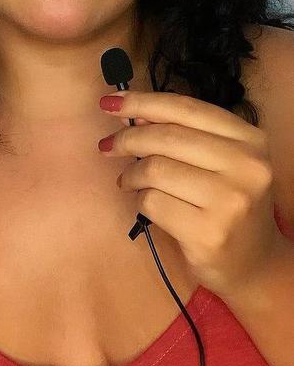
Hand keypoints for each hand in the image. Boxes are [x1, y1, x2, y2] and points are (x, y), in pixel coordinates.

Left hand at [98, 90, 284, 300]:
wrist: (256, 264)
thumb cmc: (230, 203)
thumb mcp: (220, 161)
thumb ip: (185, 133)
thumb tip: (138, 113)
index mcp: (250, 139)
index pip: (187, 108)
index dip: (143, 101)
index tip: (110, 102)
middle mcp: (246, 165)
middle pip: (166, 137)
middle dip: (127, 138)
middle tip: (108, 146)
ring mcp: (230, 201)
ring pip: (154, 169)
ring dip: (130, 174)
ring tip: (128, 181)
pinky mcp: (208, 233)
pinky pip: (152, 202)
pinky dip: (139, 199)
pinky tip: (144, 202)